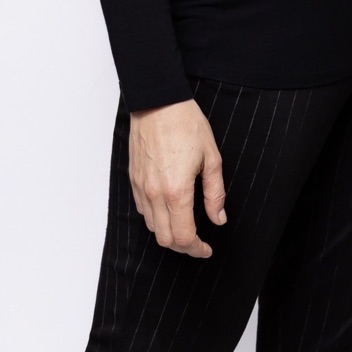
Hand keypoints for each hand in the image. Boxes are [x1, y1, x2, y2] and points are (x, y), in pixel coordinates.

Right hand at [128, 98, 226, 256]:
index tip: (206, 249)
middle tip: (198, 243)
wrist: (157, 102)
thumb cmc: (186, 125)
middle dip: (183, 247)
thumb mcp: (211, 158)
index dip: (196, 249)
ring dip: (169, 234)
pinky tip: (169, 210)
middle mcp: (155, 194)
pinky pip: (142, 210)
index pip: (183, 237)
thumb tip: (218, 218)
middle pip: (165, 239)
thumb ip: (215, 193)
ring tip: (185, 227)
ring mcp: (141, 187)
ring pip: (152, 227)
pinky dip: (156, 218)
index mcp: (176, 191)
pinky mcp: (133, 179)